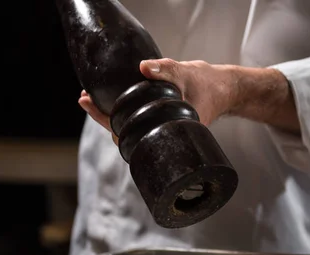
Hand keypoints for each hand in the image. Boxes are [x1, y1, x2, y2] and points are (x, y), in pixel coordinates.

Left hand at [79, 59, 238, 145]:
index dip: (105, 119)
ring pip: (131, 128)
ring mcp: (161, 128)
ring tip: (91, 100)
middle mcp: (162, 132)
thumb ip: (166, 70)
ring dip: (111, 115)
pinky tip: (113, 103)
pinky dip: (123, 112)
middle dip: (103, 116)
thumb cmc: (208, 84)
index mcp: (167, 128)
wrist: (225, 90)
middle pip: (125, 132)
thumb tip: (144, 67)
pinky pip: (139, 121)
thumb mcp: (186, 73)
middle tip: (84, 99)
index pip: (129, 131)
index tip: (88, 104)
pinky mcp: (162, 122)